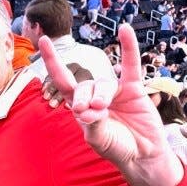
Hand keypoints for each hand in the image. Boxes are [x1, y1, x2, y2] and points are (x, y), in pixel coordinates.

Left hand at [39, 23, 183, 185]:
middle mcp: (94, 95)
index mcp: (79, 106)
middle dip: (84, 98)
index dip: (53, 62)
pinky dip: (129, 47)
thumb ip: (92, 124)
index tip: (43, 41)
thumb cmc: (116, 147)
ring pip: (103, 83)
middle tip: (91, 112)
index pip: (62, 80)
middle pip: (83, 86)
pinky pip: (131, 64)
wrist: (142, 154)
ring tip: (103, 108)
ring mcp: (114, 90)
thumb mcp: (98, 139)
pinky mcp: (133, 88)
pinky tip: (125, 30)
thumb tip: (86, 111)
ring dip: (101, 95)